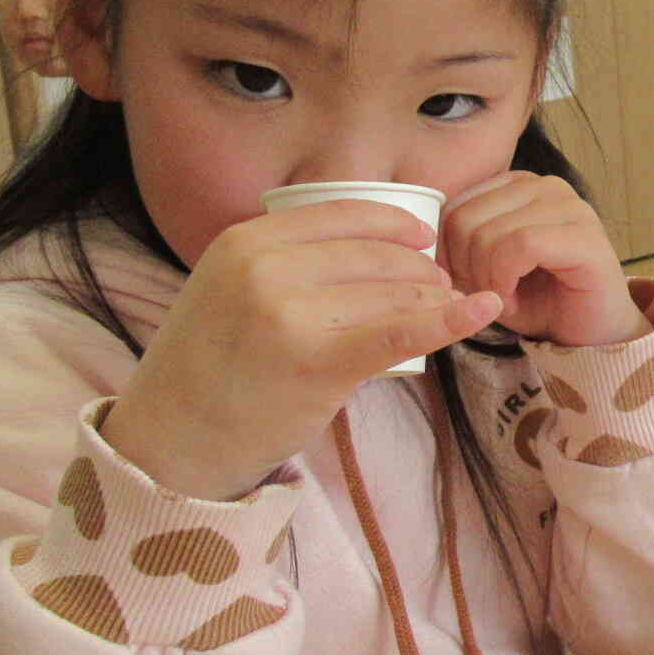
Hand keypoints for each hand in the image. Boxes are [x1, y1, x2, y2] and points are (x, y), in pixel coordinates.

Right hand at [102, 202, 501, 499]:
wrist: (173, 440)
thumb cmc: (211, 366)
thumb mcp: (229, 288)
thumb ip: (283, 260)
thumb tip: (368, 242)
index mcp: (246, 241)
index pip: (344, 214)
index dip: (395, 225)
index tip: (424, 239)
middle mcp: (265, 268)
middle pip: (374, 255)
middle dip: (420, 269)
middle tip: (441, 286)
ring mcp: (290, 314)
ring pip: (391, 293)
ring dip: (431, 298)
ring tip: (445, 306)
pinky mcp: (318, 362)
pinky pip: (399, 333)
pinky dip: (447, 320)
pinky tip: (480, 310)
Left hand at [443, 171, 646, 347]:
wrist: (593, 334)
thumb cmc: (541, 300)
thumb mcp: (488, 266)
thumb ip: (462, 244)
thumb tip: (424, 242)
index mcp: (520, 187)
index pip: (456, 203)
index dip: (445, 249)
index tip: (457, 284)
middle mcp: (547, 187)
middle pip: (467, 217)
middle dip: (462, 267)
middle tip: (479, 296)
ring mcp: (570, 207)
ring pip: (490, 232)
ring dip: (484, 278)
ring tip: (499, 300)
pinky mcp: (585, 236)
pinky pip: (520, 246)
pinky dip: (504, 280)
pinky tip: (510, 302)